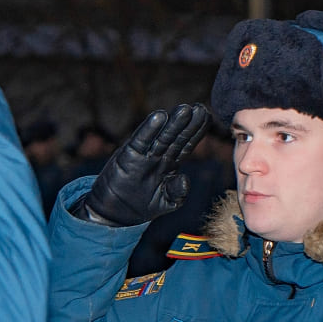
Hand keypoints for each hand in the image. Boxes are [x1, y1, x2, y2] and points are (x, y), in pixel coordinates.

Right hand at [74, 103, 211, 226]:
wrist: (114, 213)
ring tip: (185, 108)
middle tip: (201, 108)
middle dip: (188, 123)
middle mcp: (158, 156)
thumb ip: (177, 192)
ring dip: (173, 123)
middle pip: (176, 137)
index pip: (186, 145)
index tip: (208, 117)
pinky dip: (149, 129)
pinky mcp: (128, 156)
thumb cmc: (140, 206)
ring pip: (161, 137)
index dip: (197, 132)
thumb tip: (185, 179)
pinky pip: (140, 141)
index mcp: (170, 165)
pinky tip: (159, 116)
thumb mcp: (165, 202)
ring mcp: (144, 156)